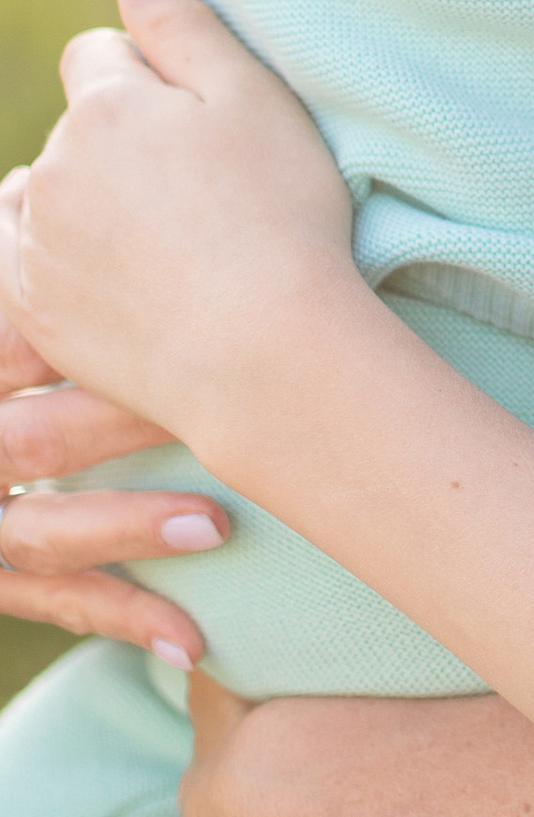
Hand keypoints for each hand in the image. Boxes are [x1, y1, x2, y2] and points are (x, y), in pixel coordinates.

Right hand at [0, 168, 224, 661]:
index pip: (16, 342)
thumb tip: (45, 175)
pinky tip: (196, 641)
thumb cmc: (1, 358)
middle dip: (127, 423)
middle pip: (32, 435)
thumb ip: (12, 242)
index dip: (84, 332)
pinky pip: (54, 606)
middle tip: (228, 407)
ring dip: (129, 528)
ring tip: (216, 524)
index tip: (191, 310)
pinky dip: (124, 618)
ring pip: (39, 532)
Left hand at [13, 0, 355, 458]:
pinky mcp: (36, 313)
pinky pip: (35, 263)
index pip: (97, 54)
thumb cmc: (278, 216)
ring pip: (51, 195)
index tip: (203, 124)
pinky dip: (73, 262)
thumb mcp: (254, 98)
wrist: (264, 354)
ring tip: (168, 241)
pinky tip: (134, 281)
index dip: (153, 79)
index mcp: (102, 106)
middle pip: (75, 129)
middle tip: (203, 190)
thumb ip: (185, 26)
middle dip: (121, 142)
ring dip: (90, 202)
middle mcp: (51, 170)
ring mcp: (35, 247)